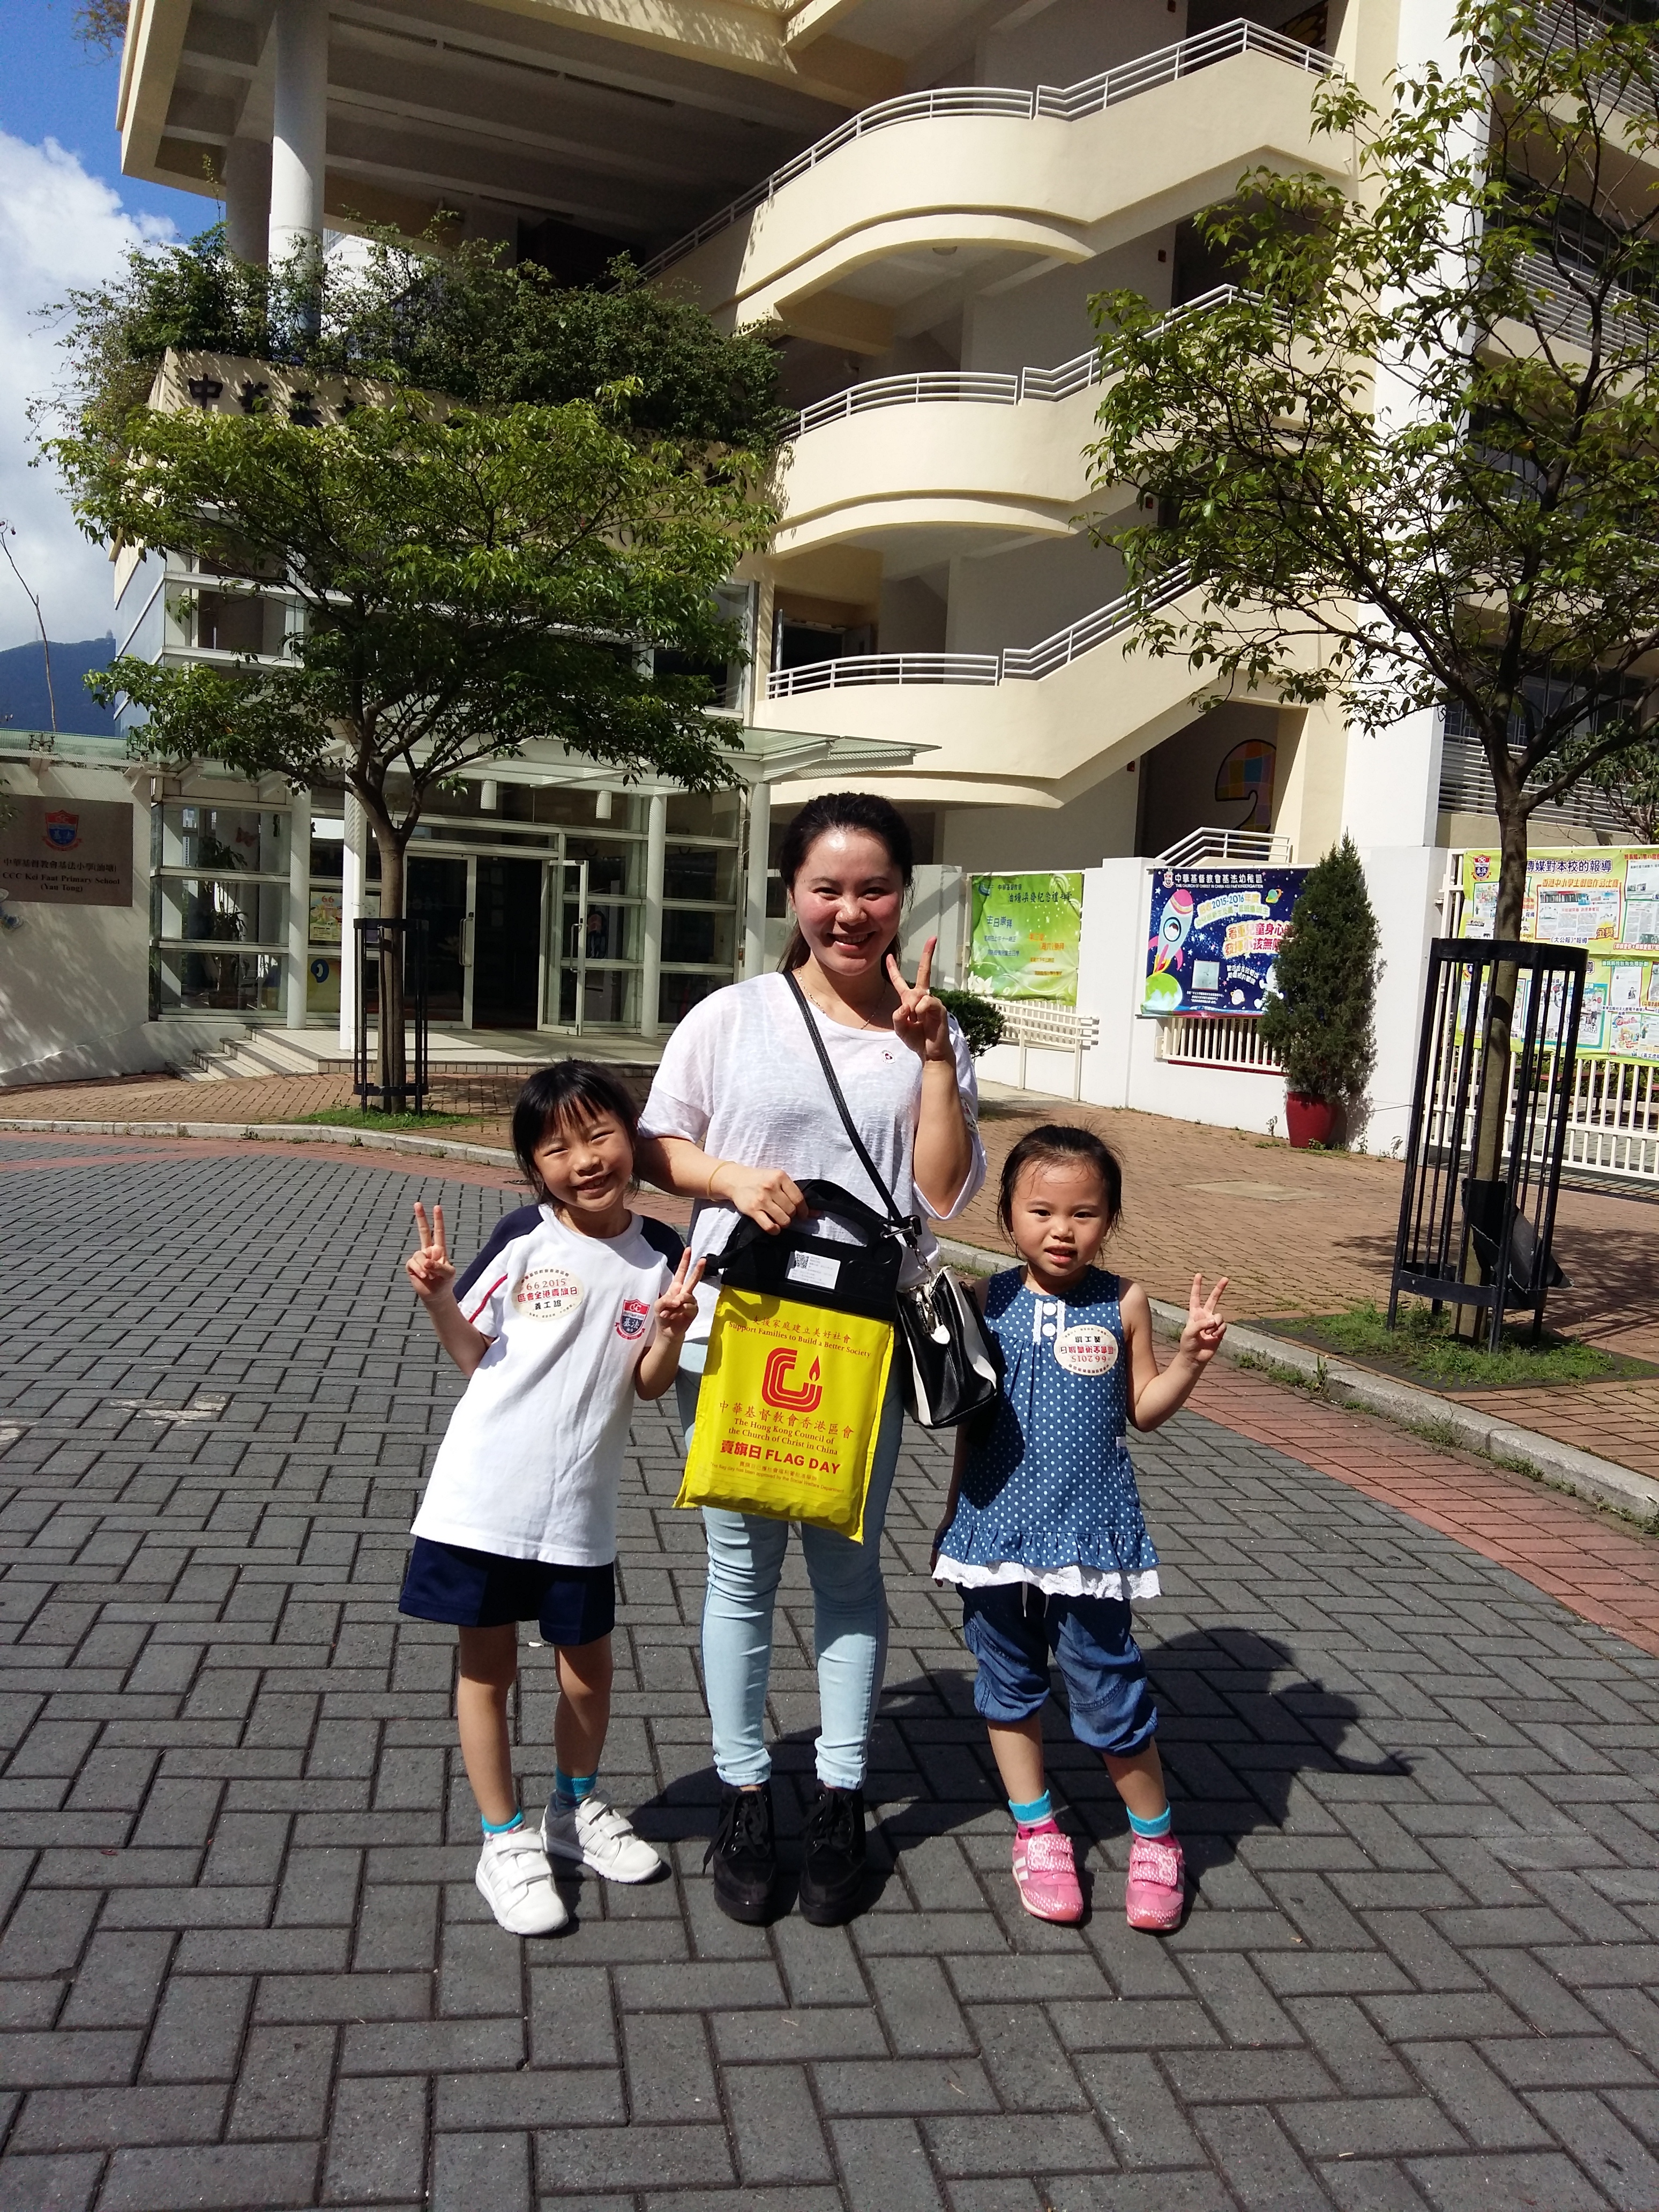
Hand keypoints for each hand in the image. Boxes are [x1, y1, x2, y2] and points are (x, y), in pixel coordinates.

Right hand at [406, 1201, 455, 1301]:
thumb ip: (439, 1266)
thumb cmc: (445, 1282)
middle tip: (418, 1203)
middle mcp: (428, 1251)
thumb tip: (425, 1261)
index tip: (437, 1207)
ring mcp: (419, 1258)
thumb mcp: (448, 1274)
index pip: (439, 1232)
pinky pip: (412, 1263)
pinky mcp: (411, 1266)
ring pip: (419, 1255)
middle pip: (423, 1231)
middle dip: (421, 1217)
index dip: (438, 1220)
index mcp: (440, 1250)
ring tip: (430, 1277)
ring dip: (424, 1267)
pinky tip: (423, 1277)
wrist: (436, 1296)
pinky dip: (419, 1271)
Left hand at [654, 1250, 705, 1337]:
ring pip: (687, 1296)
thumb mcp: (658, 1306)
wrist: (668, 1332)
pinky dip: (680, 1311)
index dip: (685, 1261)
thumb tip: (679, 1300)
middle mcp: (685, 1292)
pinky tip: (676, 1315)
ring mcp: (690, 1302)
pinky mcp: (693, 1311)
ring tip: (670, 1311)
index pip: (681, 1272)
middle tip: (703, 1260)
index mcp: (676, 1288)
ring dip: (677, 1304)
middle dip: (698, 1269)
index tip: (689, 1249)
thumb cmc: (662, 1316)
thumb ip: (666, 1300)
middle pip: (692, 1279)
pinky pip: (689, 1306)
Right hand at [714, 1161, 805, 1234]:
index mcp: (780, 1177)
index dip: (804, 1210)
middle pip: (791, 1210)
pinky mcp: (752, 1210)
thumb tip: (816, 1213)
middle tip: (787, 1215)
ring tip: (780, 1220)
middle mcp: (771, 1187)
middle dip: (792, 1216)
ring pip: (783, 1220)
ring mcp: (761, 1199)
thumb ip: (794, 1193)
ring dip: (784, 1223)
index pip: (799, 1198)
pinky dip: (775, 1230)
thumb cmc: (760, 1180)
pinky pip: (769, 1226)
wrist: (736, 1180)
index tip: (803, 1215)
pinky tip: (774, 1227)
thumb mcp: (776, 1179)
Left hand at [887, 937, 951, 1062]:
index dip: (893, 969)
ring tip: (917, 1022)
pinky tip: (922, 1020)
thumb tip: (906, 1005)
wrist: (931, 1052)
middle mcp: (922, 997)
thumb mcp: (899, 1028)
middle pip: (924, 972)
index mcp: (909, 999)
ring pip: (917, 995)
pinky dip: (920, 1011)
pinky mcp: (939, 1007)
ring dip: (912, 1010)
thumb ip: (897, 1016)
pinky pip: (926, 1002)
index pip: (899, 981)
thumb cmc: (916, 1039)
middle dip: (928, 955)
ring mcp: (931, 1001)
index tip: (888, 955)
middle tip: (933, 938)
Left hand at [1180, 1273, 1228, 1365]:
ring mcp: (1213, 1323)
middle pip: (1213, 1299)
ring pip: (1219, 1316)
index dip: (1197, 1286)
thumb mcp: (1190, 1331)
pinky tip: (1213, 1337)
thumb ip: (1201, 1323)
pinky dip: (1218, 1330)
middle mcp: (1205, 1316)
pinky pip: (1223, 1326)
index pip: (1195, 1297)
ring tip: (1208, 1334)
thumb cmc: (1188, 1344)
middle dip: (1219, 1289)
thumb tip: (1215, 1320)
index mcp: (1194, 1313)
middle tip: (1226, 1278)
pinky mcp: (1220, 1331)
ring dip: (1214, 1324)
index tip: (1199, 1274)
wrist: (1195, 1357)